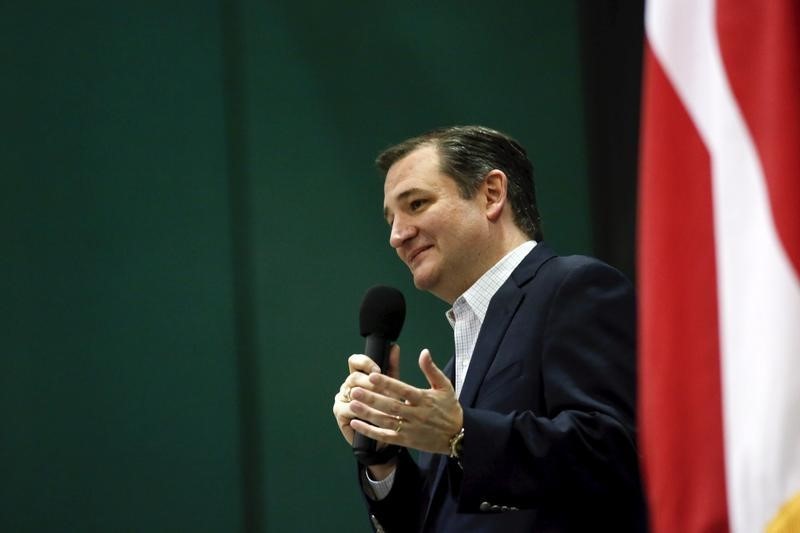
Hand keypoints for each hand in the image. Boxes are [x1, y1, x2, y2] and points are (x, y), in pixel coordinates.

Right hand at [332, 344, 400, 446]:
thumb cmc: (389, 410)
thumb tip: (394, 346)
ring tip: (381, 402)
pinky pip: (348, 408)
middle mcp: (348, 385)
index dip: (364, 362)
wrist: (386, 436)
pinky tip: (372, 413)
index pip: (355, 361)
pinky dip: (361, 411)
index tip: (378, 369)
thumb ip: (392, 367)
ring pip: (351, 392)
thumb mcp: (392, 387)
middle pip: (353, 376)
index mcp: (359, 376)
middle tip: (383, 390)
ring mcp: (342, 398)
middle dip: (369, 382)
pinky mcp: (340, 413)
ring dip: (368, 397)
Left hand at [348, 349, 462, 454]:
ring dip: (368, 414)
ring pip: (386, 421)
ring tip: (352, 404)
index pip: (403, 390)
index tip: (372, 375)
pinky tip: (356, 424)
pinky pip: (386, 437)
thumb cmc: (450, 408)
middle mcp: (416, 414)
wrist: (458, 436)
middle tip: (355, 390)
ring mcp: (410, 429)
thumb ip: (431, 370)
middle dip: (372, 398)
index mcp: (424, 399)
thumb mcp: (445, 386)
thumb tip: (424, 352)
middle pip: (391, 406)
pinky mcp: (406, 441)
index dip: (388, 383)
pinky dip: (370, 432)